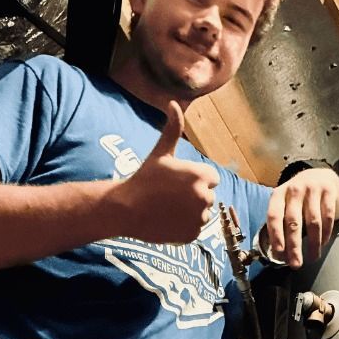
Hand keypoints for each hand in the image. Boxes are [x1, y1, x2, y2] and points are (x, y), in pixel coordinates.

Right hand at [118, 101, 219, 244]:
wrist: (126, 209)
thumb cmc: (144, 178)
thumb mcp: (161, 152)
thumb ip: (173, 128)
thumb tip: (174, 102)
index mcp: (201, 175)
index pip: (212, 178)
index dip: (195, 178)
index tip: (177, 181)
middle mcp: (204, 197)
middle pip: (208, 196)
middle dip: (193, 196)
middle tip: (169, 196)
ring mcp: (199, 218)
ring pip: (202, 214)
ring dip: (189, 212)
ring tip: (167, 208)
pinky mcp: (192, 235)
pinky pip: (194, 229)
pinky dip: (184, 228)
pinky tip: (167, 220)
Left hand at [265, 167, 338, 267]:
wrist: (321, 176)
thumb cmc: (301, 197)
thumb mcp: (287, 204)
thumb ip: (282, 223)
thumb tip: (279, 253)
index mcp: (279, 194)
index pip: (274, 216)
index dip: (276, 235)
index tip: (279, 252)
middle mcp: (294, 190)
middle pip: (293, 222)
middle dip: (294, 245)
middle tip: (296, 263)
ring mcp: (312, 188)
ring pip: (312, 222)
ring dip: (313, 243)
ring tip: (312, 257)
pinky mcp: (329, 190)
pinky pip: (327, 216)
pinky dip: (325, 233)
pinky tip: (323, 243)